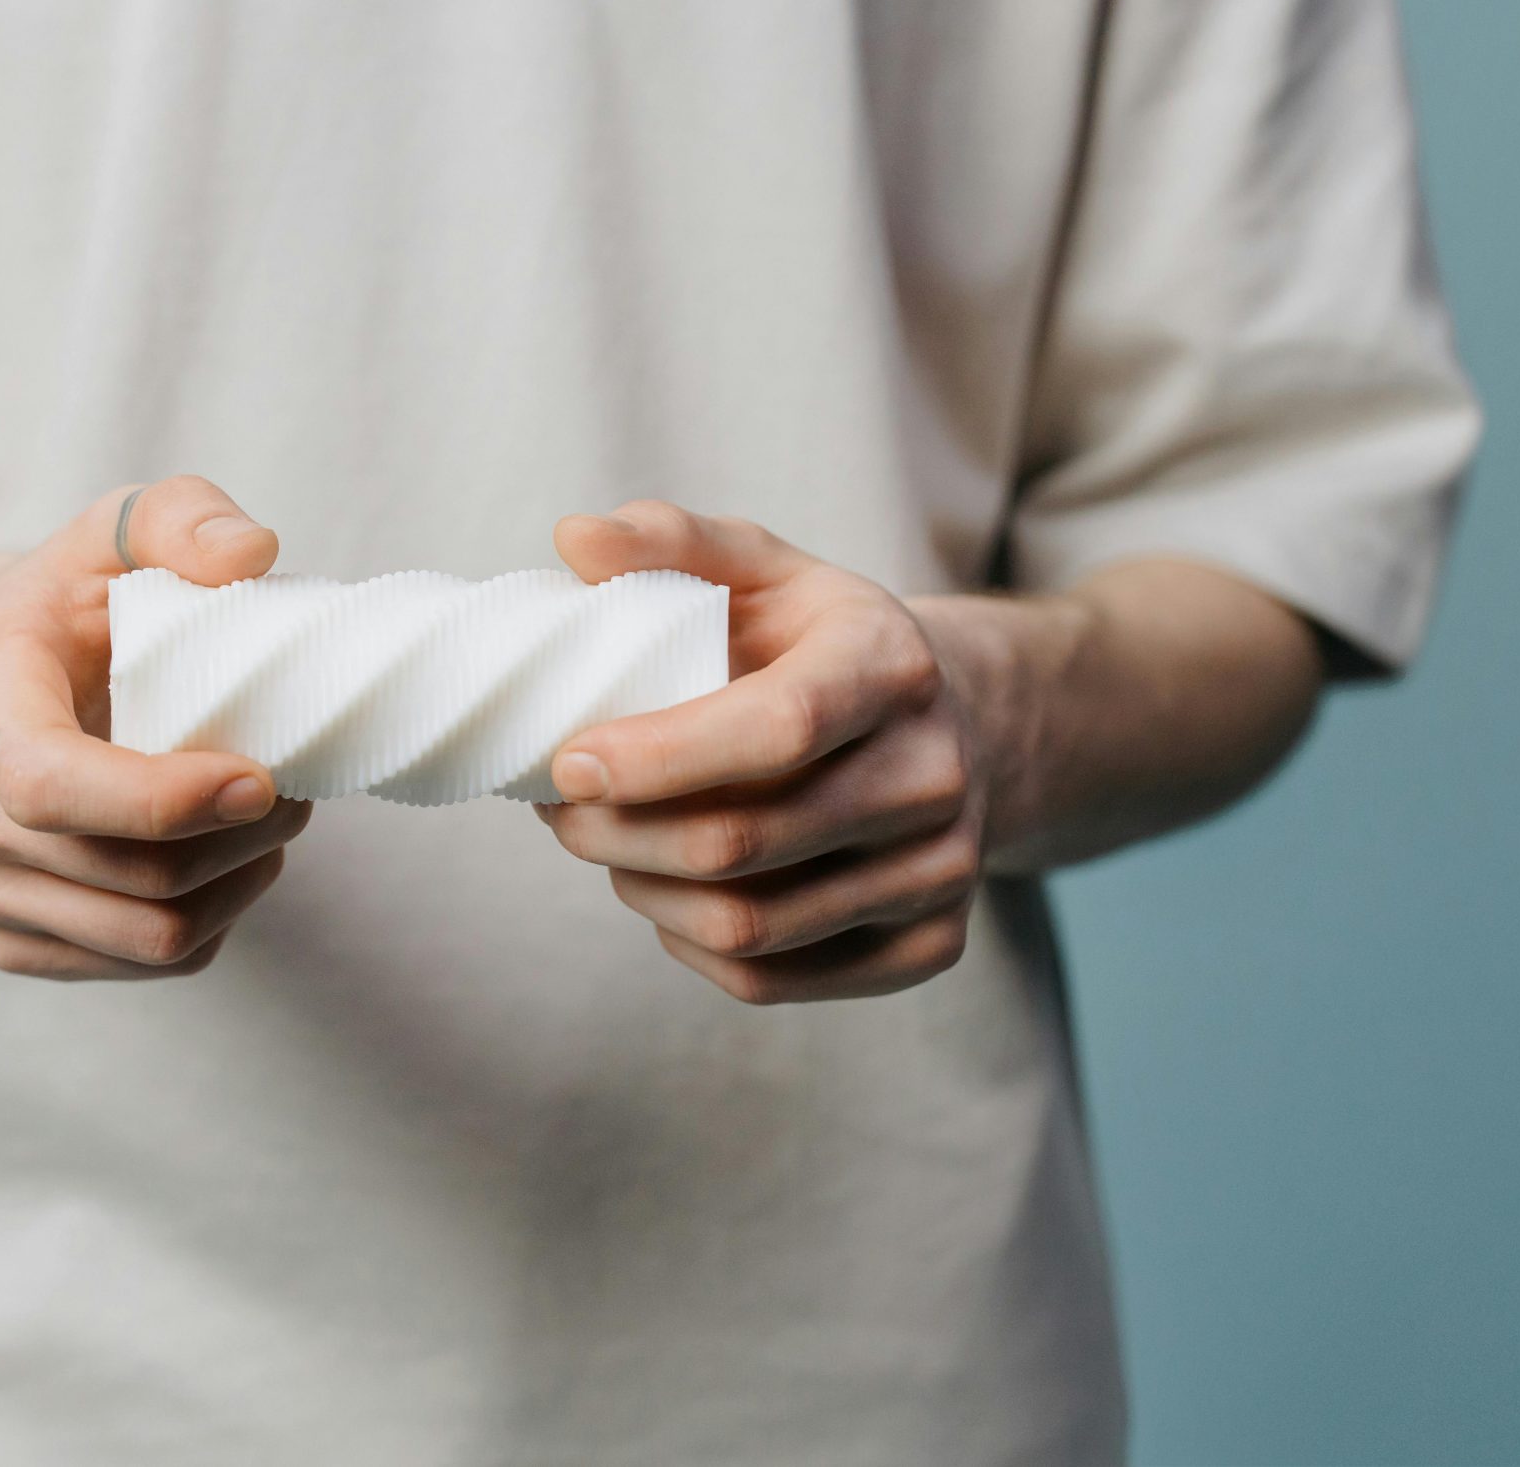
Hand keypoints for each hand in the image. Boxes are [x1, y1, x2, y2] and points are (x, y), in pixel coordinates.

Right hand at [0, 476, 312, 980]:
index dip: (162, 801)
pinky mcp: (17, 940)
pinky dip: (213, 921)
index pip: (49, 786)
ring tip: (269, 818)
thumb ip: (179, 518)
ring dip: (239, 884)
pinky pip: (145, 966)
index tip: (258, 779)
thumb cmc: (56, 612)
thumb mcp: (107, 534)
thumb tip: (252, 556)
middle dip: (241, 838)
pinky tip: (224, 859)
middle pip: (127, 875)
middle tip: (296, 783)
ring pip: (147, 937)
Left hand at [532, 501, 992, 1005]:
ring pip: (748, 926)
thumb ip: (668, 543)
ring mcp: (941, 871)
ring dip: (641, 890)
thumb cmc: (823, 643)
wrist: (959, 723)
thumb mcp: (760, 569)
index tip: (567, 761)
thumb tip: (574, 539)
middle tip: (560, 806)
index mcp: (892, 666)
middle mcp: (934, 774)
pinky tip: (665, 891)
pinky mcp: (930, 946)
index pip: (779, 728)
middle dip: (617, 833)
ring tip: (604, 842)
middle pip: (744, 842)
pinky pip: (773, 981)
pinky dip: (689, 945)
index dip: (659, 757)